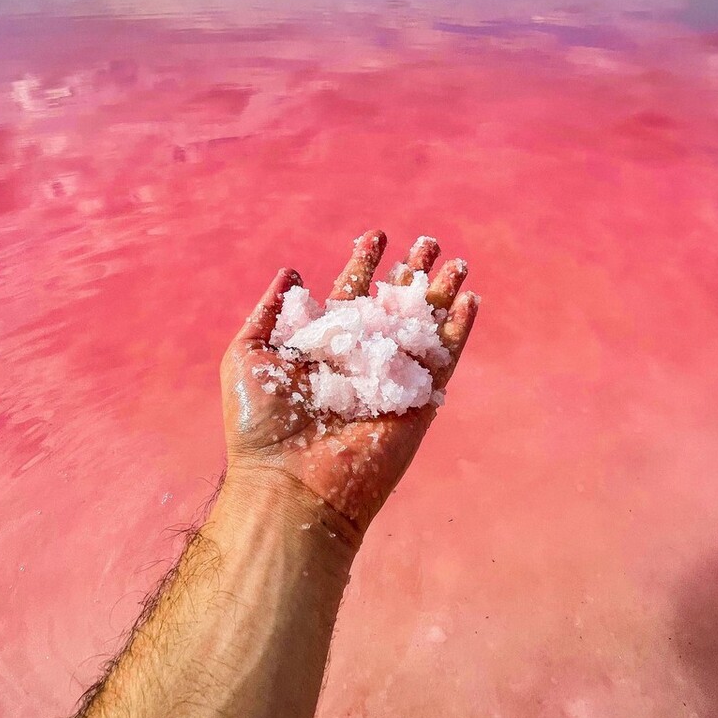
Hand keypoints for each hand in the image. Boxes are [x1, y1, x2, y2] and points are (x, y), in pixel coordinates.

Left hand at [220, 231, 478, 535]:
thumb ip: (270, 311)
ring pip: (424, 327)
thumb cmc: (259, 424)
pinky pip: (443, 360)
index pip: (349, 294)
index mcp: (322, 346)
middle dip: (411, 272)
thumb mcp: (247, 354)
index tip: (377, 236)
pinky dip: (458, 330)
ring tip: (457, 262)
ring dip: (441, 294)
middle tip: (428, 240)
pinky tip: (470, 300)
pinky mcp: (417, 402)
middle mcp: (359, 359)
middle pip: (393, 305)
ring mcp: (390, 379)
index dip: (364, 263)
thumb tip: (291, 271)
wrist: (290, 482)